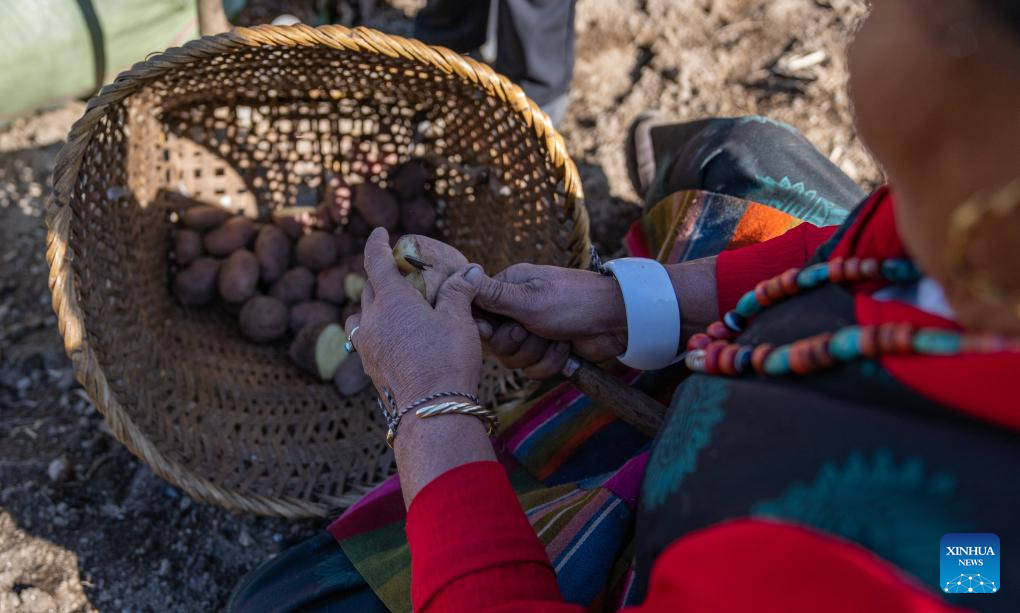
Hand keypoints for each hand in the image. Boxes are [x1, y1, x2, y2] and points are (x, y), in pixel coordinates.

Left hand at [344, 228, 483, 409]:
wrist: (430, 411)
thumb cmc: (447, 359)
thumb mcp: (459, 320)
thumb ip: (458, 292)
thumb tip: (468, 273)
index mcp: (391, 300)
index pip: (376, 261)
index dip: (377, 244)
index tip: (379, 233)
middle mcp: (372, 320)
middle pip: (369, 289)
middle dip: (381, 277)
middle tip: (398, 273)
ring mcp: (367, 346)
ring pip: (361, 316)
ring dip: (373, 307)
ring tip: (390, 308)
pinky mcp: (370, 368)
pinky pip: (365, 340)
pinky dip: (375, 331)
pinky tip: (392, 338)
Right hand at [473, 264, 627, 378]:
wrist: (616, 322)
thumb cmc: (574, 301)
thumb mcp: (529, 298)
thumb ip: (493, 295)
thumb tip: (464, 274)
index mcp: (509, 289)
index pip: (477, 316)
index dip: (488, 330)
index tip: (501, 328)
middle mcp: (517, 310)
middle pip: (496, 344)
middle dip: (519, 343)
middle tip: (536, 329)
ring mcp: (533, 331)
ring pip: (514, 360)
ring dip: (538, 353)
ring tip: (557, 337)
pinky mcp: (547, 350)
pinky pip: (533, 370)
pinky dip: (551, 362)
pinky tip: (566, 348)